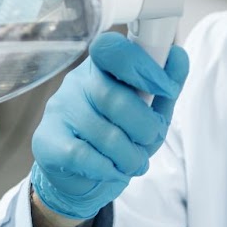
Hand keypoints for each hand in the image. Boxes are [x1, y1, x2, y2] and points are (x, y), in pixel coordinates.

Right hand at [29, 32, 189, 221]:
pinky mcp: (47, 141)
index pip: (114, 49)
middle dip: (144, 128)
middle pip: (115, 99)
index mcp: (102, 67)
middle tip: (148, 140)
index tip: (165, 89)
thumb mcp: (150, 112)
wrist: (84, 177)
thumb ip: (166, 86)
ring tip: (133, 162)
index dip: (145, 68)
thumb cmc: (120, 137)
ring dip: (130, 157)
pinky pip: (83, 156)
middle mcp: (76, 82)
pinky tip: (111, 170)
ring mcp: (58, 110)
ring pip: (104, 135)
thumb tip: (179, 56)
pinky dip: (107, 169)